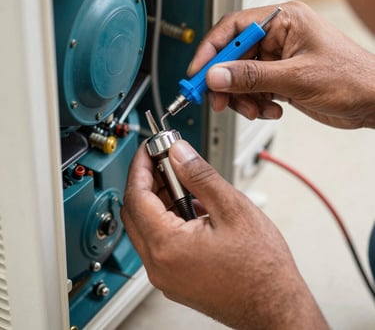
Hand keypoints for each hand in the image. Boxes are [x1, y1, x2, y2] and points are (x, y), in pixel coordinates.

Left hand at [122, 140, 327, 328]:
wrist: (275, 307)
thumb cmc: (261, 268)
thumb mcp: (232, 208)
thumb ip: (200, 176)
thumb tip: (179, 154)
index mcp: (167, 247)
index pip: (137, 195)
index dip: (141, 166)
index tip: (150, 149)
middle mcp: (159, 265)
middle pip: (136, 211)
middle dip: (147, 180)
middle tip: (165, 160)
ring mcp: (165, 275)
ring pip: (147, 226)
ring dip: (159, 198)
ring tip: (183, 179)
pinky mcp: (175, 278)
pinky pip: (160, 242)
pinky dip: (168, 218)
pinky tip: (191, 205)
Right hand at [188, 1, 374, 128]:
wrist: (374, 102)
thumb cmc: (352, 78)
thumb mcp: (297, 77)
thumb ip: (252, 77)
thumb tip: (216, 75)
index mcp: (283, 20)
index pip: (233, 27)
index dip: (211, 50)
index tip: (197, 72)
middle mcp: (278, 36)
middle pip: (233, 55)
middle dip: (225, 81)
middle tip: (217, 99)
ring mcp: (278, 58)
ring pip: (240, 76)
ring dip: (242, 97)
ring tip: (255, 109)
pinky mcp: (279, 78)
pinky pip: (253, 89)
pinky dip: (256, 103)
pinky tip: (272, 109)